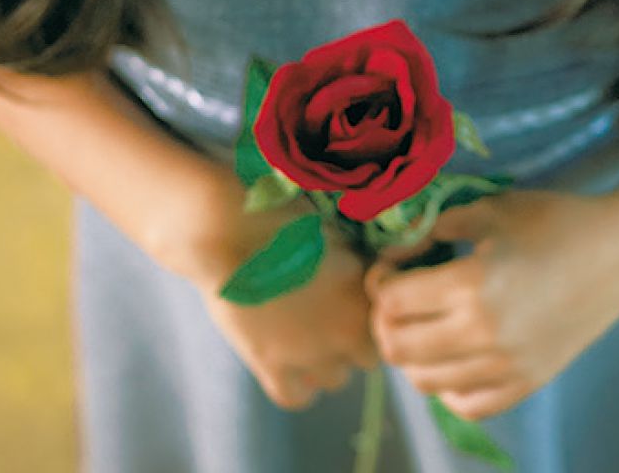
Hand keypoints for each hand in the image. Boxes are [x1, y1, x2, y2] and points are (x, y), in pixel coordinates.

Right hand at [199, 211, 379, 411]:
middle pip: (366, 358)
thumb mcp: (334, 236)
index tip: (356, 302)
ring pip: (335, 380)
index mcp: (362, 295)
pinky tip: (288, 362)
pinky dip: (297, 385)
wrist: (230, 231)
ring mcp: (308, 353)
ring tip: (305, 335)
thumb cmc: (283, 220)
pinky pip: (296, 397)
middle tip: (331, 318)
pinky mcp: (271, 366)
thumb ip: (356, 266)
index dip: (372, 313)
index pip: (388, 324)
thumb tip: (365, 279)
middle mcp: (342, 331)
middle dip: (354, 341)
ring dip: (326, 362)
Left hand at [364, 187, 618, 421]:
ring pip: (424, 381)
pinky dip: (448, 383)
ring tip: (425, 321)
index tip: (393, 264)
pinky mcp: (528, 382)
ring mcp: (508, 366)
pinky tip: (455, 352)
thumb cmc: (553, 219)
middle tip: (401, 294)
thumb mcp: (487, 209)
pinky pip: (467, 403)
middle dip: (387, 319)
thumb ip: (433, 229)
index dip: (381, 280)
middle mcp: (485, 335)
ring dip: (412, 352)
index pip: (392, 302)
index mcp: (472, 285)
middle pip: (398, 347)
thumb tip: (394, 251)